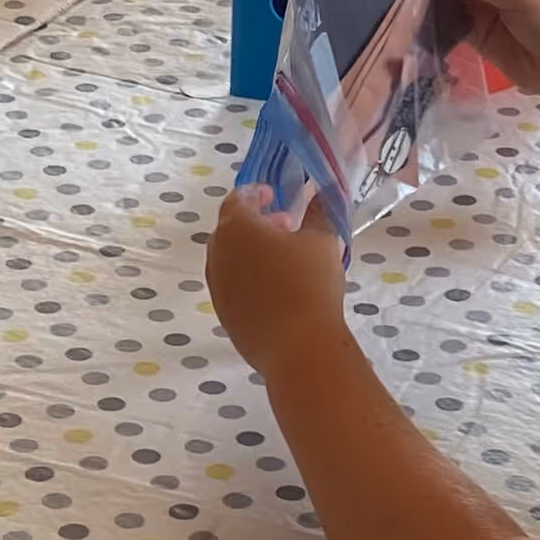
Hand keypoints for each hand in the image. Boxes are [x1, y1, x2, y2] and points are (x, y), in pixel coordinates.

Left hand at [206, 180, 351, 385]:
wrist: (298, 346)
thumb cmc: (309, 284)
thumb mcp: (322, 241)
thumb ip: (319, 213)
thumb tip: (319, 195)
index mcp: (237, 228)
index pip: (237, 199)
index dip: (255, 193)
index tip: (273, 195)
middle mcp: (218, 254)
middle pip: (230, 229)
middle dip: (255, 223)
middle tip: (285, 227)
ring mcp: (217, 286)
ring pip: (229, 259)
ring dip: (251, 252)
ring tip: (284, 259)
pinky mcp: (223, 314)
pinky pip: (233, 285)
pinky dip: (249, 277)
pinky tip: (277, 289)